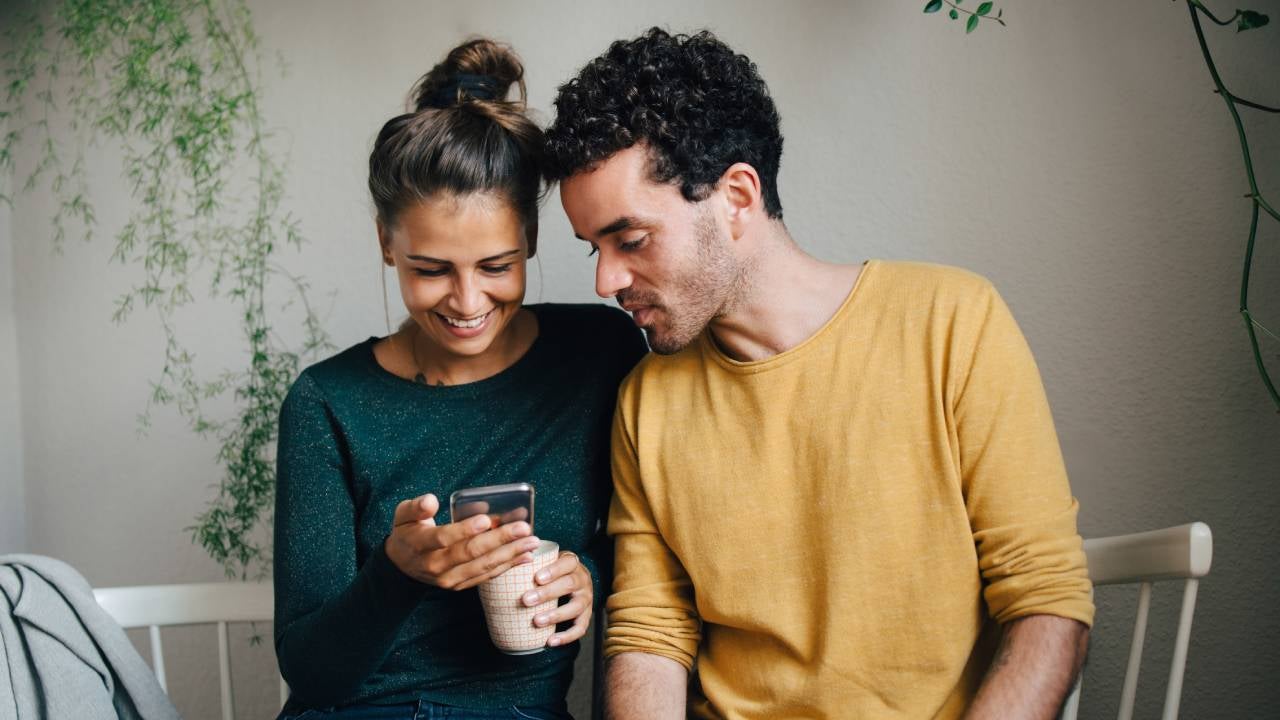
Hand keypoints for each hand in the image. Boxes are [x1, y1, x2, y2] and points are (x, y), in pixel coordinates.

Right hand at [384, 493, 539, 590]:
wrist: (402, 565)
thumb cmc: (408, 531)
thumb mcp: (403, 515)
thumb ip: (416, 507)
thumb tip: (431, 500)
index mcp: (420, 544)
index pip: (444, 538)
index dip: (464, 530)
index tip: (485, 519)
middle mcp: (435, 565)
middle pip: (469, 553)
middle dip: (499, 540)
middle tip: (523, 528)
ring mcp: (449, 579)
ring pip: (482, 567)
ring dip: (510, 554)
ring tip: (532, 542)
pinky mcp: (460, 585)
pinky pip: (486, 576)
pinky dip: (507, 567)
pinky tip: (526, 557)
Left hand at [521, 551, 592, 646]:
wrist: (576, 582)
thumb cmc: (555, 572)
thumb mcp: (549, 562)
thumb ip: (534, 562)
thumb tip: (507, 563)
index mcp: (573, 564)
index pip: (568, 563)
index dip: (554, 570)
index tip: (537, 578)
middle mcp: (583, 580)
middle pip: (570, 584)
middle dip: (547, 593)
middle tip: (526, 600)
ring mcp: (586, 599)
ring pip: (576, 607)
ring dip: (556, 615)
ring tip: (536, 621)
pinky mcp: (587, 616)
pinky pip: (580, 628)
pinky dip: (566, 636)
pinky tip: (550, 641)